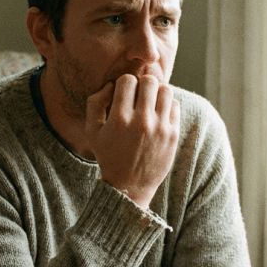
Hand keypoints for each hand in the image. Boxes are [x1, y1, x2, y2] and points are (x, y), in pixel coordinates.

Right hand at [85, 74, 180, 209]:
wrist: (130, 185)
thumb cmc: (108, 155)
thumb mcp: (92, 131)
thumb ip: (95, 103)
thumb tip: (110, 85)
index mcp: (120, 119)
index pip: (127, 80)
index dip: (124, 83)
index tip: (123, 94)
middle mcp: (141, 122)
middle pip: (149, 81)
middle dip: (142, 84)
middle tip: (138, 94)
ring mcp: (160, 128)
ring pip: (165, 90)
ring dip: (156, 92)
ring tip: (149, 102)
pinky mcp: (173, 135)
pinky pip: (175, 105)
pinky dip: (167, 105)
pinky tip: (158, 114)